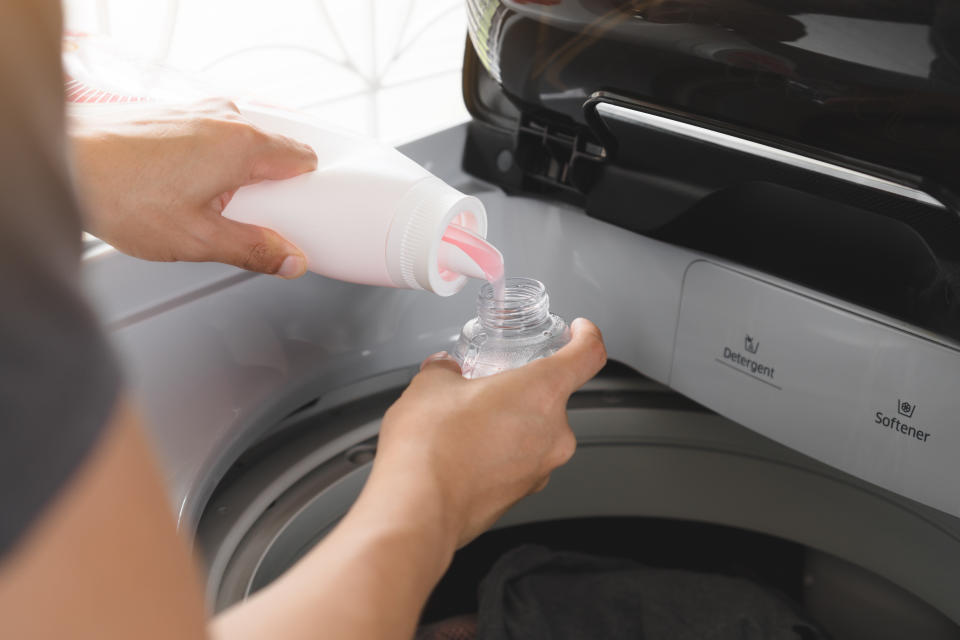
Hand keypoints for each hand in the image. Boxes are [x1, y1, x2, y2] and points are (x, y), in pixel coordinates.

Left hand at [69, 99, 316, 277]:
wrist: (63, 160)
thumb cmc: (118, 191)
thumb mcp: (197, 239)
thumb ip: (254, 250)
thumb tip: (290, 260)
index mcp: (242, 145)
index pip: (304, 159)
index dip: (304, 191)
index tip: (293, 217)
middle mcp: (224, 117)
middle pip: (274, 151)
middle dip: (268, 187)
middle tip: (242, 221)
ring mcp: (197, 110)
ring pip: (241, 145)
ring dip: (236, 176)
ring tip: (204, 207)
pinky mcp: (174, 113)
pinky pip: (213, 137)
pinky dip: (210, 162)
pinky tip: (183, 190)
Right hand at [369, 318, 606, 549]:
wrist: (417, 509)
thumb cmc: (432, 447)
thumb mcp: (430, 386)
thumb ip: (444, 371)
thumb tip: (444, 371)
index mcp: (543, 392)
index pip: (588, 355)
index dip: (586, 337)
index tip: (580, 332)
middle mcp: (554, 433)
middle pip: (551, 399)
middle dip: (519, 391)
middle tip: (484, 388)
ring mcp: (540, 470)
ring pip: (533, 434)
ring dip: (507, 424)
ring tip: (463, 425)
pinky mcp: (521, 496)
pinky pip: (517, 463)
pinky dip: (497, 454)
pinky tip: (461, 452)